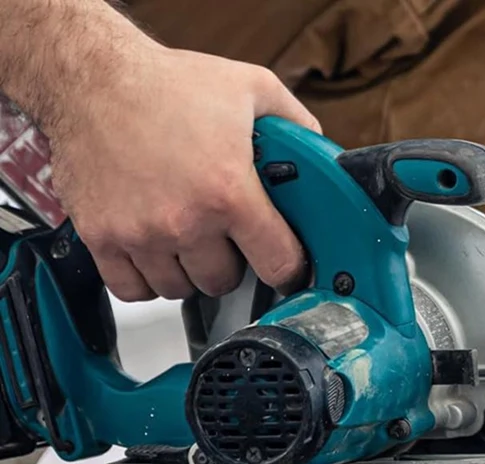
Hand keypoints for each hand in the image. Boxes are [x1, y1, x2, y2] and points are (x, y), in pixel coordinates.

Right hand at [48, 43, 320, 300]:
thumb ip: (295, 124)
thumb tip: (320, 154)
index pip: (278, 264)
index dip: (288, 268)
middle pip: (223, 282)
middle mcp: (185, 221)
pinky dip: (145, 280)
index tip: (283, 265)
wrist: (89, 77)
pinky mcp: (102, 238)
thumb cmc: (166, 84)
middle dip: (229, 263)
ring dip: (186, 271)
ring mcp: (141, 234)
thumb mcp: (250, 88)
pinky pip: (132, 290)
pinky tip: (153, 253)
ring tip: (185, 237)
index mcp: (229, 192)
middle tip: (221, 235)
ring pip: (179, 289)